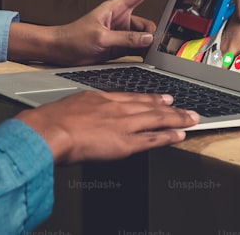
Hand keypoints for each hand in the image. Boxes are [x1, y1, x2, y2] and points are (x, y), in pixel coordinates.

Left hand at [7, 0, 175, 65]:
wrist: (61, 50)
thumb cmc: (73, 37)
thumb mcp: (101, 37)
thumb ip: (125, 38)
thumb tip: (148, 38)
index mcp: (116, 7)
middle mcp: (121, 18)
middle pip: (148, 22)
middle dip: (152, 33)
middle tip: (152, 44)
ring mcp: (121, 32)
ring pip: (144, 37)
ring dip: (147, 45)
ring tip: (143, 53)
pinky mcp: (119, 46)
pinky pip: (138, 47)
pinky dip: (142, 52)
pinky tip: (144, 58)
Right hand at [15, 91, 197, 164]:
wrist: (48, 130)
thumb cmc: (50, 120)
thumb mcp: (65, 107)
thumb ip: (78, 112)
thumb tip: (77, 118)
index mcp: (99, 98)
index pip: (130, 97)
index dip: (147, 98)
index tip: (160, 98)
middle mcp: (114, 108)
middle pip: (148, 106)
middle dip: (168, 107)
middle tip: (184, 107)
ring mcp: (122, 124)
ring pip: (156, 119)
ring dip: (176, 119)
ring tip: (191, 118)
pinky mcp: (124, 142)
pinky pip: (152, 139)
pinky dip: (168, 136)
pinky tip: (180, 135)